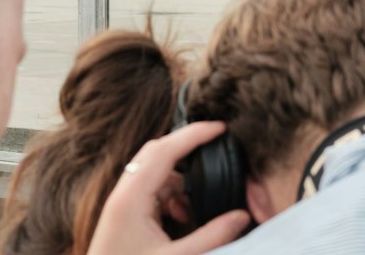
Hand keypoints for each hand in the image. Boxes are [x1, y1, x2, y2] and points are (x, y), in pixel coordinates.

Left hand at [87, 121, 249, 254]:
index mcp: (131, 198)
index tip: (220, 128)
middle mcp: (123, 194)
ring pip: (156, 173)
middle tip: (216, 148)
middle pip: (158, 153)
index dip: (194, 134)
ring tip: (196, 205)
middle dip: (188, 149)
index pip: (165, 149)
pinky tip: (182, 216)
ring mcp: (122, 203)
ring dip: (180, 182)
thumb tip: (242, 217)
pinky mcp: (125, 215)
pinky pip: (152, 190)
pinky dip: (171, 195)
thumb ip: (212, 237)